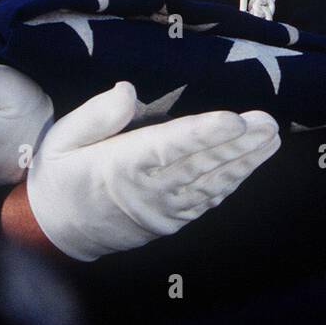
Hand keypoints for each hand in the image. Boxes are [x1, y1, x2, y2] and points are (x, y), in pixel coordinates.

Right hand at [26, 81, 280, 260]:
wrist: (55, 234)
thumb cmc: (59, 177)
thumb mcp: (62, 139)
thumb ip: (96, 115)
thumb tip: (127, 90)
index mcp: (119, 167)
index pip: (168, 147)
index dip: (202, 133)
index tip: (233, 119)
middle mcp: (147, 191)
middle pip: (199, 165)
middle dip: (237, 145)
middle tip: (268, 124)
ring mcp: (163, 210)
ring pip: (210, 185)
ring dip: (243, 163)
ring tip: (270, 140)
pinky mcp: (171, 220)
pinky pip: (206, 201)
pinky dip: (231, 183)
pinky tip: (249, 165)